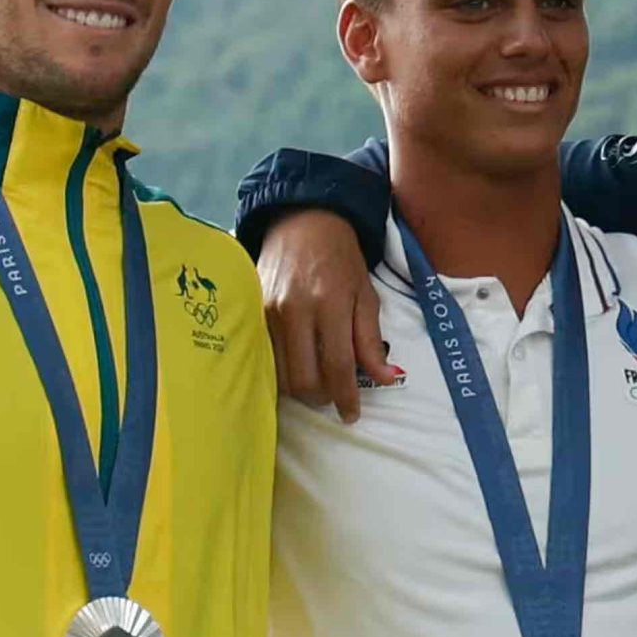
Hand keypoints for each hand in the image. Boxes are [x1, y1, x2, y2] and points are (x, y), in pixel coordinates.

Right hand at [258, 208, 397, 421]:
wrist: (302, 221)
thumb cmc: (341, 259)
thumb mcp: (365, 295)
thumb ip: (370, 340)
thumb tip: (385, 379)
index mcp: (328, 304)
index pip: (337, 366)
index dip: (346, 397)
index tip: (352, 415)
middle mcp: (294, 310)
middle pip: (304, 379)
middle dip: (322, 397)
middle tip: (334, 394)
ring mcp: (267, 312)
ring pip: (281, 374)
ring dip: (301, 387)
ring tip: (317, 379)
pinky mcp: (251, 312)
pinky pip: (265, 357)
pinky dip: (282, 370)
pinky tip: (296, 365)